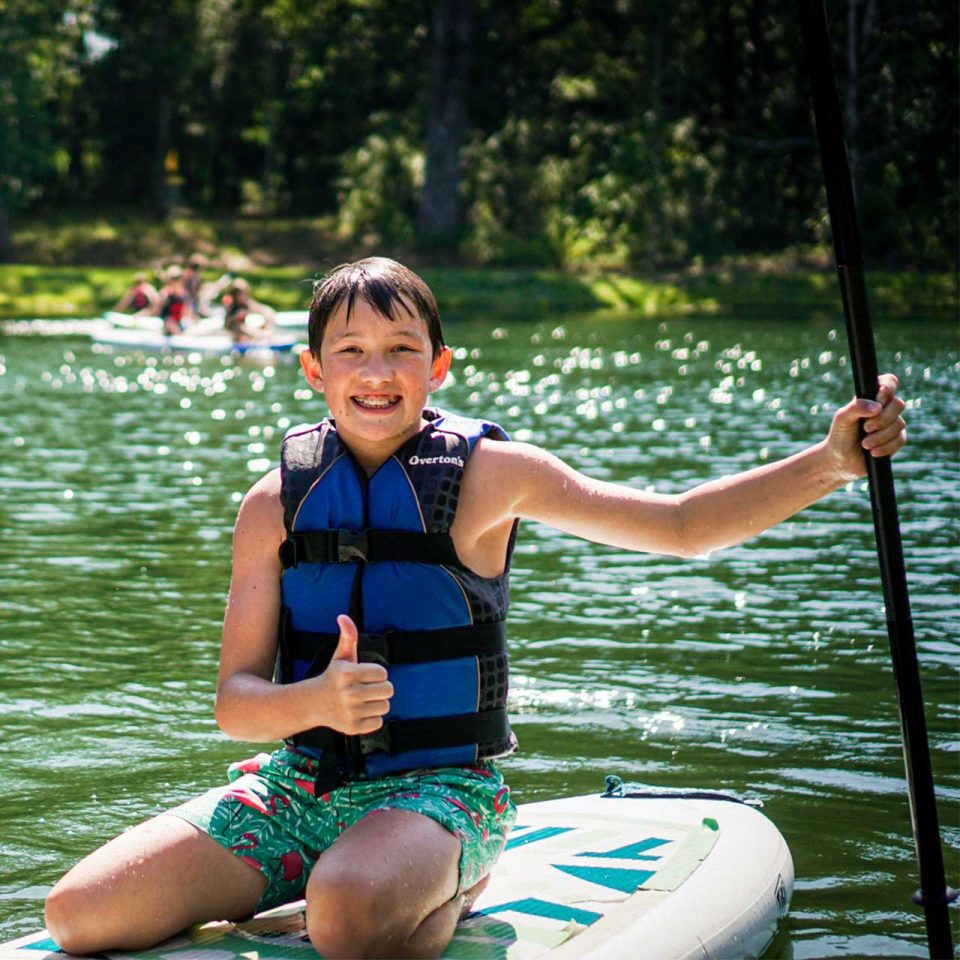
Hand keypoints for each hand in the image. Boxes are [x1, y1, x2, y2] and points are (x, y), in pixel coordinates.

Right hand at [315, 614, 392, 734]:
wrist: (313, 703)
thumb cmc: (333, 677)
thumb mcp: (341, 656)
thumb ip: (348, 635)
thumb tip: (343, 617)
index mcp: (349, 673)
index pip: (383, 674)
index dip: (376, 674)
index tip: (364, 675)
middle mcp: (349, 693)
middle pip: (388, 690)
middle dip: (379, 688)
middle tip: (365, 688)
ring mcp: (351, 712)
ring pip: (385, 706)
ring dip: (376, 703)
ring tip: (362, 700)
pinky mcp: (352, 728)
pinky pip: (378, 722)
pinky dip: (372, 718)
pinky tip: (359, 712)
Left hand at [825, 373, 906, 479]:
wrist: (840, 460)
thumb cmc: (840, 435)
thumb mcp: (842, 418)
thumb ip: (856, 407)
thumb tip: (877, 407)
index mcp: (871, 398)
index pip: (889, 382)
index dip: (889, 387)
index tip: (880, 397)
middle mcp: (884, 409)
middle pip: (898, 404)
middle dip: (882, 418)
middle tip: (865, 428)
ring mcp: (892, 424)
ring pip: (900, 423)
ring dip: (880, 436)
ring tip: (864, 444)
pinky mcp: (896, 440)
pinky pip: (900, 440)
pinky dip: (886, 447)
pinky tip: (873, 452)